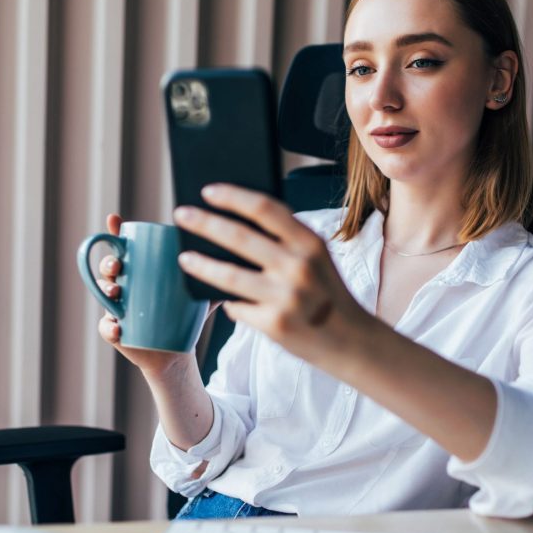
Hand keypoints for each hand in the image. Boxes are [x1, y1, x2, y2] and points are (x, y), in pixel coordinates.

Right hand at [95, 213, 220, 375]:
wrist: (174, 350)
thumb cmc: (185, 315)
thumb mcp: (199, 292)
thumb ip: (215, 274)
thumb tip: (240, 254)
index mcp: (140, 270)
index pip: (124, 246)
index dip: (115, 231)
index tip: (114, 218)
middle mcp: (123, 284)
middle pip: (109, 267)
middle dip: (109, 262)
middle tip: (118, 264)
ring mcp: (116, 307)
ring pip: (103, 294)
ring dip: (106, 290)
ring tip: (117, 291)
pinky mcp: (115, 331)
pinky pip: (105, 327)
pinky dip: (109, 327)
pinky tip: (118, 327)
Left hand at [171, 184, 367, 363]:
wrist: (351, 341)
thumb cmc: (326, 293)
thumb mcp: (317, 259)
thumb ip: (285, 241)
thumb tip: (232, 225)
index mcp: (309, 243)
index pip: (264, 209)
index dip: (232, 197)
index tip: (207, 191)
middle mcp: (298, 266)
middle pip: (238, 236)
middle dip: (204, 222)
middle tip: (181, 214)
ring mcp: (286, 297)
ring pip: (228, 275)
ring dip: (200, 264)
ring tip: (184, 258)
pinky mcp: (274, 324)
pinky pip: (238, 308)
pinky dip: (230, 303)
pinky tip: (225, 301)